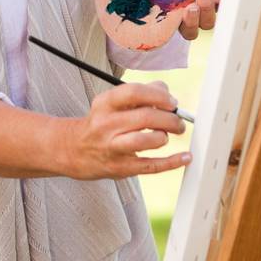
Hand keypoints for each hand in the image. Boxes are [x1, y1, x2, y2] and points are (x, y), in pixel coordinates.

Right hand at [55, 80, 189, 180]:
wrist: (75, 150)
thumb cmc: (102, 122)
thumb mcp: (112, 103)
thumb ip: (140, 93)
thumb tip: (167, 93)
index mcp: (105, 103)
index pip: (133, 92)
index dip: (158, 96)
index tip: (171, 102)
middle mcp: (106, 124)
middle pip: (145, 118)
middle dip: (169, 119)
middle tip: (178, 122)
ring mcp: (112, 147)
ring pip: (145, 141)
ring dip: (163, 137)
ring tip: (165, 136)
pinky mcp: (121, 168)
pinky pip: (151, 166)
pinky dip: (172, 162)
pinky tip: (185, 157)